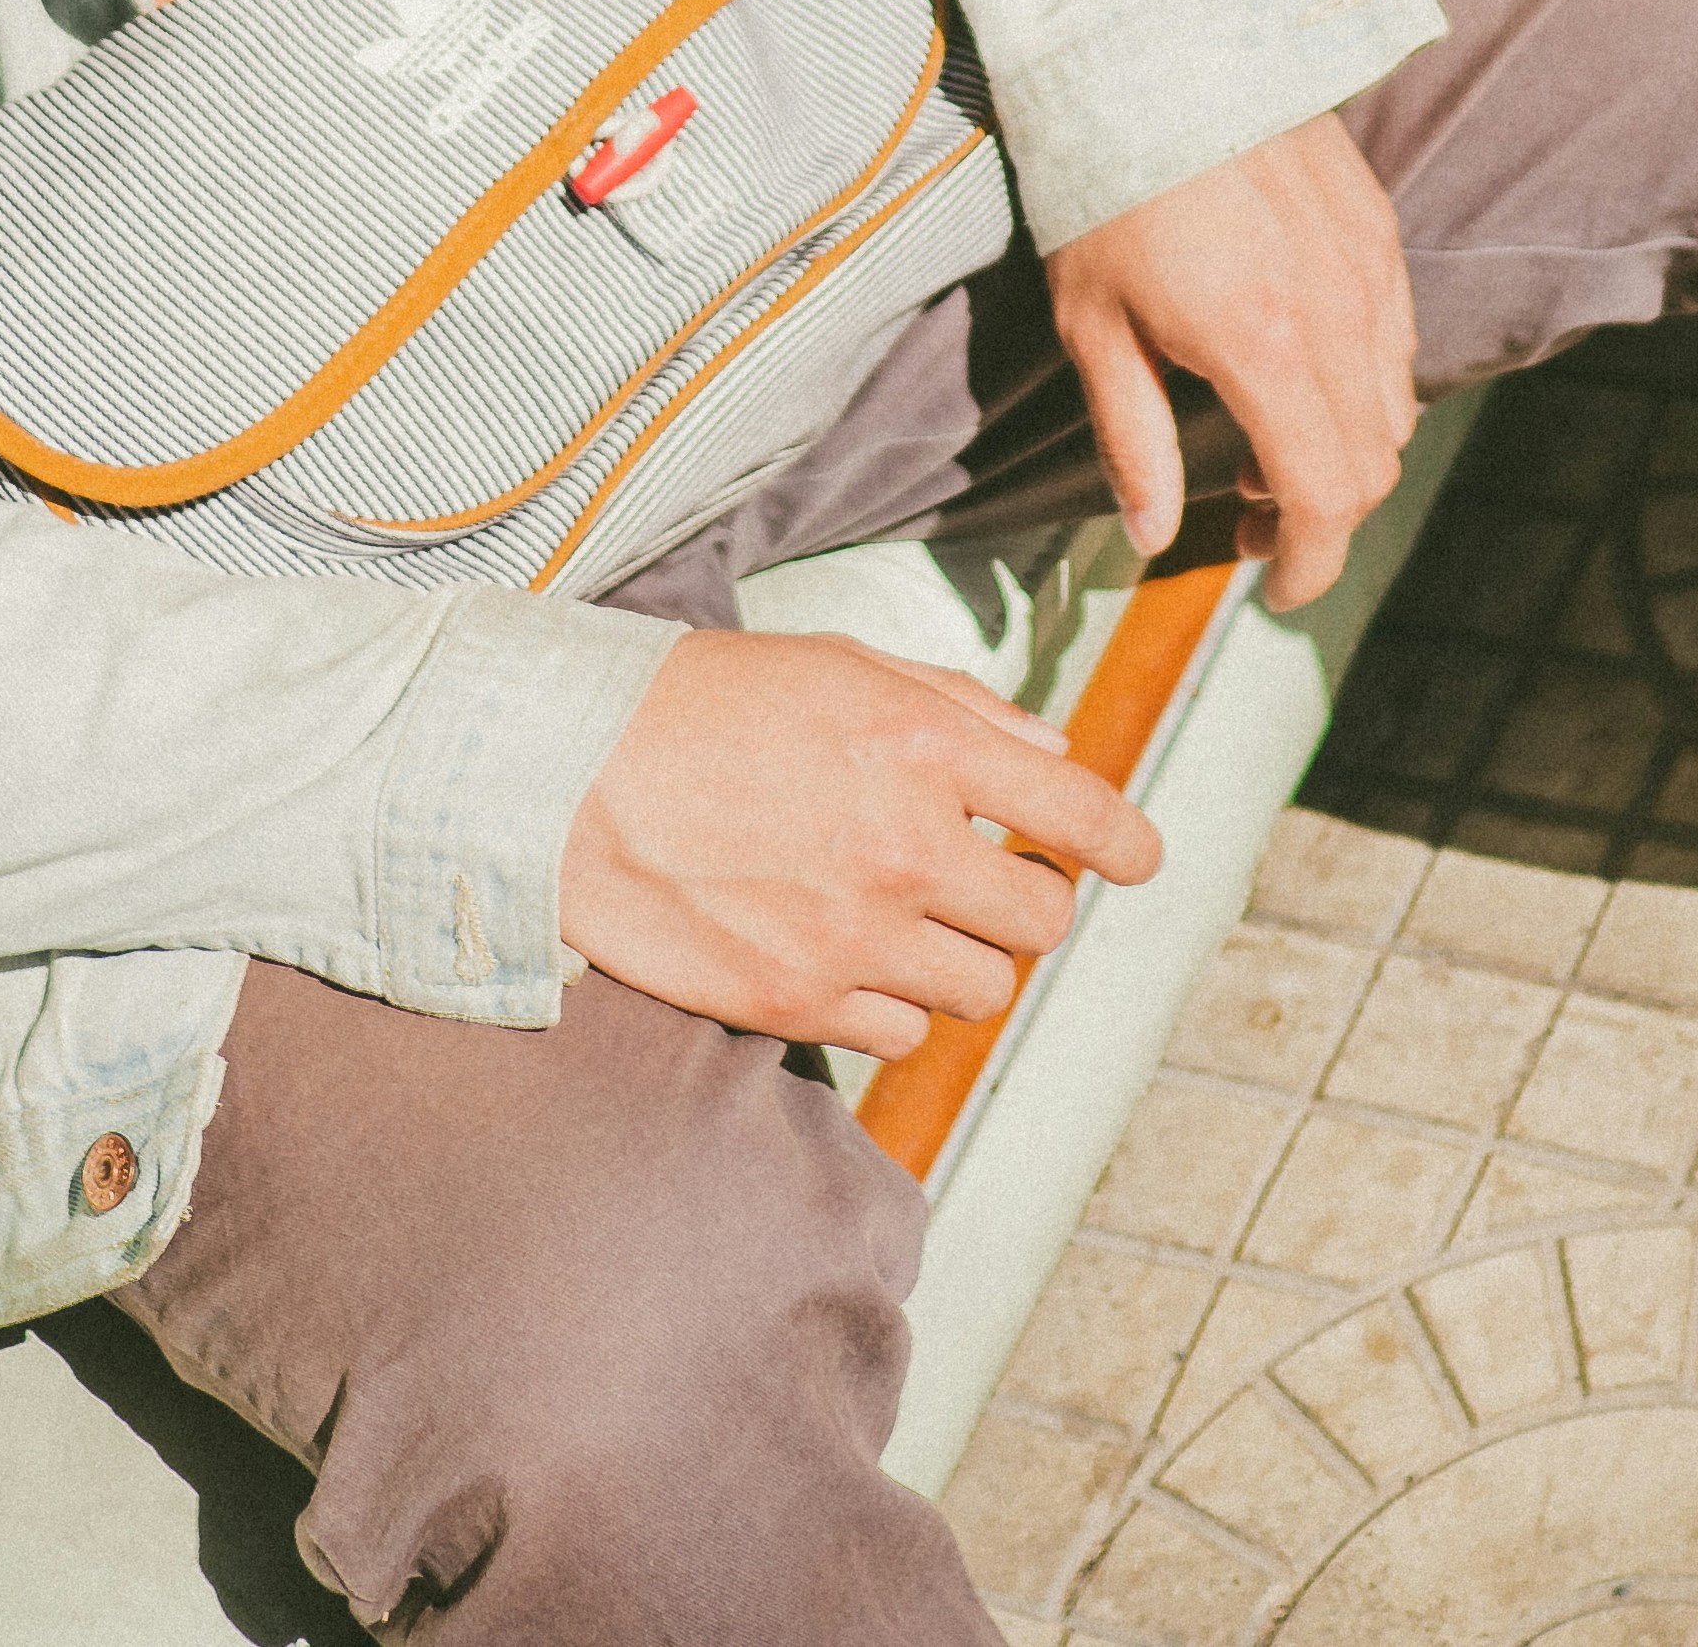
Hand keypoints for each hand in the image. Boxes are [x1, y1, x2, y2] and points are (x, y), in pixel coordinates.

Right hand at [561, 630, 1164, 1061]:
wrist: (561, 777)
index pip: (1079, 812)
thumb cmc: (696, 703)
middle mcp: (907, 846)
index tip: (1136, 858)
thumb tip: (1048, 747)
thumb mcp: (835, 666)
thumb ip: (956, 705)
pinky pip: (901, 1032)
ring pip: (982, 989)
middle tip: (984, 883)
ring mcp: (856, 934)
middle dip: (1026, 901)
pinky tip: (843, 958)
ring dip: (960, 958)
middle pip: (1042, 918)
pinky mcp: (799, 1000)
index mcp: (925, 746)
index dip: (1125, 842)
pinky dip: (890, 1004)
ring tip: (900, 920)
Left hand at [1046, 111, 1417, 612]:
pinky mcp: (1376, 227)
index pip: (1327, 496)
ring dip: (1344, 452)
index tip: (1277, 591)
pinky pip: (1395, 339)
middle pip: (1375, 463)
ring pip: (1395, 404)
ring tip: (1264, 451)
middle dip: (1322, 516)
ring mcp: (1370, 266)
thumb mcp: (1093, 326)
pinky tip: (1294, 373)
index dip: (1313, 565)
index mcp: (1264, 348)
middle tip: (1250, 522)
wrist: (1151, 46)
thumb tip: (1156, 535)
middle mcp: (1338, 314)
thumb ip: (1135, 438)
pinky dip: (1361, 386)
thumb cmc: (1102, 186)